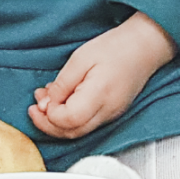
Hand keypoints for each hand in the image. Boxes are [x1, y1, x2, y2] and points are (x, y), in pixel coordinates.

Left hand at [30, 13, 175, 139]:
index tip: (39, 100)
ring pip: (78, 131)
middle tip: (34, 107)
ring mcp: (112, 115)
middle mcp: (107, 111)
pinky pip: (87, 124)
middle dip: (47, 124)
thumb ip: (62, 84)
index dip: (48, 115)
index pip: (68, 120)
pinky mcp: (112, 113)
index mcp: (100, 95)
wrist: (145, 46)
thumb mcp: (80, 58)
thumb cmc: (116, 47)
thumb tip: (46, 104)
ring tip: (45, 101)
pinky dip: (70, 119)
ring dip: (57, 122)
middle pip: (71, 132)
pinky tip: (62, 103)